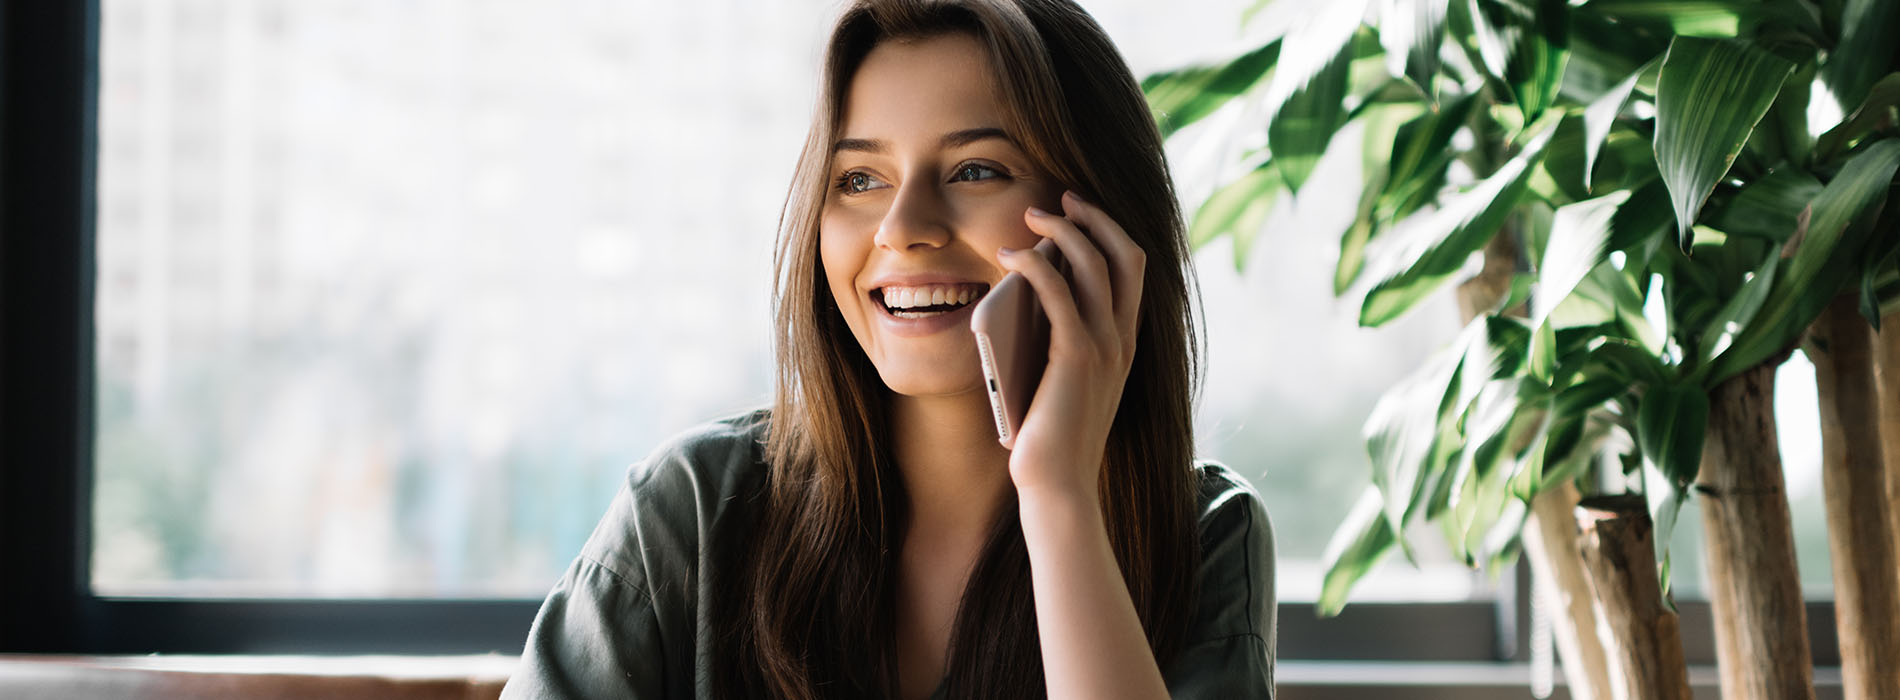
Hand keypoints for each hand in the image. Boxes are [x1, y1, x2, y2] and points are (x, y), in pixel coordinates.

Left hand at [995, 191, 1144, 500]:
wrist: (1058, 485)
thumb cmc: (1051, 437)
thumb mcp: (1061, 378)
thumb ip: (1058, 338)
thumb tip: (1028, 291)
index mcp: (1125, 343)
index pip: (1134, 269)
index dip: (1110, 231)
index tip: (1079, 210)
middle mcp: (1124, 340)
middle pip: (1125, 254)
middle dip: (1094, 217)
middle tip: (1060, 198)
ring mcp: (1106, 347)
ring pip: (1095, 263)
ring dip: (1063, 229)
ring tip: (1031, 217)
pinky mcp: (1077, 356)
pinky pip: (1059, 291)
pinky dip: (1036, 263)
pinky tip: (1010, 256)